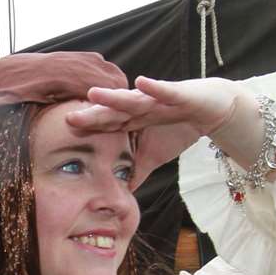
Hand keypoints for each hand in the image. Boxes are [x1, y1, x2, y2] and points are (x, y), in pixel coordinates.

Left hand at [65, 76, 258, 188]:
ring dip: (113, 97)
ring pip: (132, 99)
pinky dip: (153, 87)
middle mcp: (139, 107)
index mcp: (132, 120)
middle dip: (91, 114)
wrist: (212, 109)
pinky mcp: (177, 94)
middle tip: (68, 118)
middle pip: (112, 112)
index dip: (87, 130)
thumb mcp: (154, 156)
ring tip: (93, 94)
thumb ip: (136, 172)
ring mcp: (156, 99)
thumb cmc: (179, 128)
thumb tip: (120, 193)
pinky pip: (164, 90)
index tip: (63, 135)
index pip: (106, 126)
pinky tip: (140, 81)